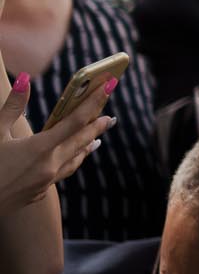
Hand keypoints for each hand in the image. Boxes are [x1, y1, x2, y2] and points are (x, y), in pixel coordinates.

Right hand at [0, 71, 115, 213]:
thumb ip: (12, 107)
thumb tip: (24, 80)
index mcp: (39, 148)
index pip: (76, 121)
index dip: (94, 102)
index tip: (110, 87)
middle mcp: (48, 166)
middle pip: (81, 141)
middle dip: (97, 127)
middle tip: (111, 118)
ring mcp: (45, 182)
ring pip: (74, 161)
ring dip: (86, 148)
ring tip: (96, 139)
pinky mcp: (37, 193)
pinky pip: (61, 174)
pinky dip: (69, 163)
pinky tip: (68, 161)